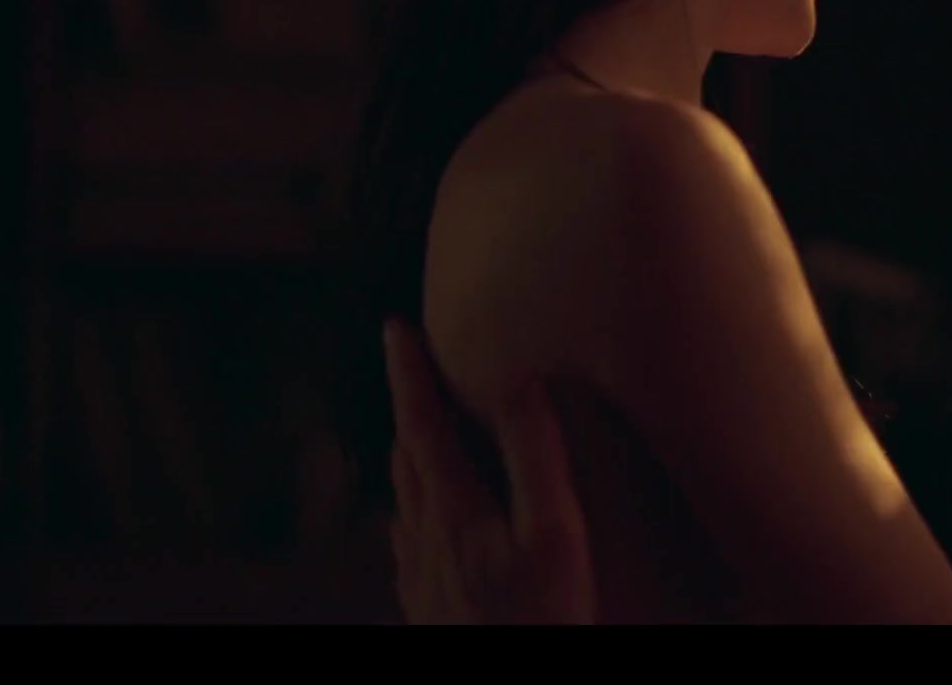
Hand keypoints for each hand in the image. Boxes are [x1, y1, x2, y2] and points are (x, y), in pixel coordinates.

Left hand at [384, 321, 595, 623]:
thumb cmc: (544, 623)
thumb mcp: (555, 536)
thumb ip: (535, 458)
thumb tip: (516, 386)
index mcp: (452, 511)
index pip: (421, 424)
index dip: (409, 374)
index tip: (396, 328)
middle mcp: (422, 540)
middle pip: (405, 459)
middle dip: (409, 411)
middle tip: (413, 371)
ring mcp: (420, 581)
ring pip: (404, 502)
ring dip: (411, 460)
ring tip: (423, 436)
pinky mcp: (428, 613)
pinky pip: (410, 545)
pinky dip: (416, 512)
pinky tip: (423, 529)